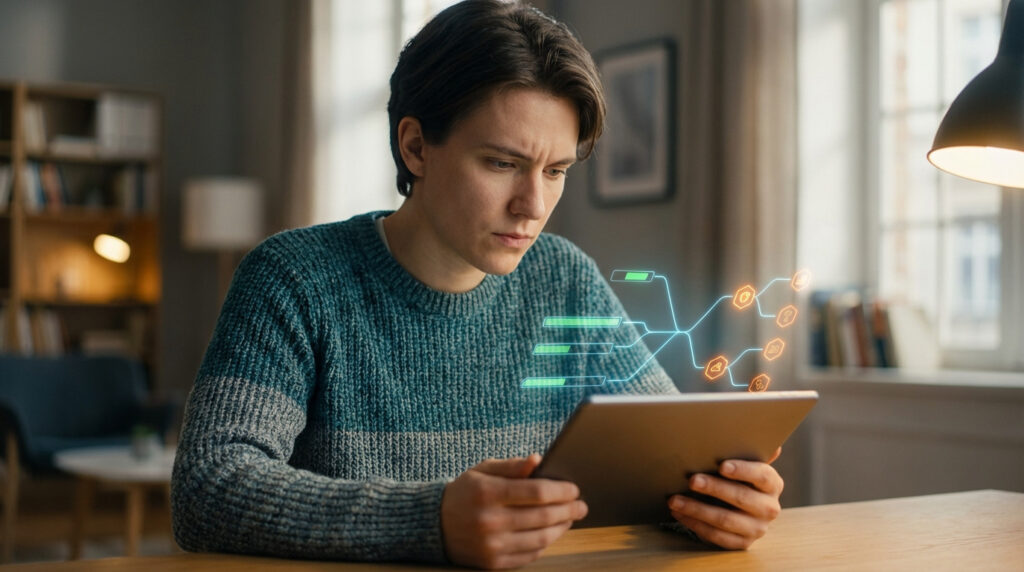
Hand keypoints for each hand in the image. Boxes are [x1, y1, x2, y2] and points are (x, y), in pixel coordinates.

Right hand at [441, 454, 587, 568]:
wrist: (434, 525)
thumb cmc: (465, 492)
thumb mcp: (483, 471)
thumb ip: (512, 466)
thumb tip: (538, 460)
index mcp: (488, 493)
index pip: (537, 492)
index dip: (562, 490)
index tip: (574, 489)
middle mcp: (490, 521)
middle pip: (543, 516)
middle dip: (568, 510)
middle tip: (581, 506)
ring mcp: (491, 545)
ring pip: (541, 539)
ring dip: (561, 528)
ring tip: (570, 518)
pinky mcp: (493, 563)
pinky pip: (530, 555)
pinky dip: (545, 544)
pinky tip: (551, 533)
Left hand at [667, 447, 783, 549]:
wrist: (741, 509)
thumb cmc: (738, 479)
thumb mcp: (745, 465)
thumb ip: (750, 452)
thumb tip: (771, 444)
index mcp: (773, 484)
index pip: (762, 476)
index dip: (743, 470)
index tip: (721, 466)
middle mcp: (769, 508)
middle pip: (741, 497)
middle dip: (714, 488)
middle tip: (691, 480)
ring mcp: (757, 529)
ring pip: (725, 520)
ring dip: (697, 509)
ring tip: (675, 500)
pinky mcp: (742, 544)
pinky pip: (716, 536)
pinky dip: (695, 524)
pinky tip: (679, 514)